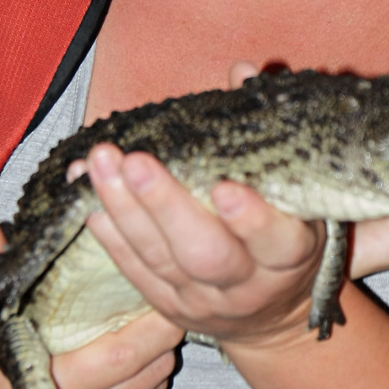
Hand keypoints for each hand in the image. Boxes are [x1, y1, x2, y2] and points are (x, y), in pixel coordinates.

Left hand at [76, 65, 328, 349]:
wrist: (273, 316)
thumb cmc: (289, 233)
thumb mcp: (300, 193)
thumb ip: (271, 134)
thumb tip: (242, 72)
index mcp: (290, 256)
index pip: (277, 242)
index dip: (252, 219)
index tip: (225, 187)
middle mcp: (247, 284)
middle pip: (205, 254)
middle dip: (166, 206)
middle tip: (135, 162)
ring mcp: (203, 299)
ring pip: (160, 259)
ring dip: (125, 210)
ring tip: (98, 163)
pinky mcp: (168, 306)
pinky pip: (135, 272)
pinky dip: (110, 235)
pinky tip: (88, 200)